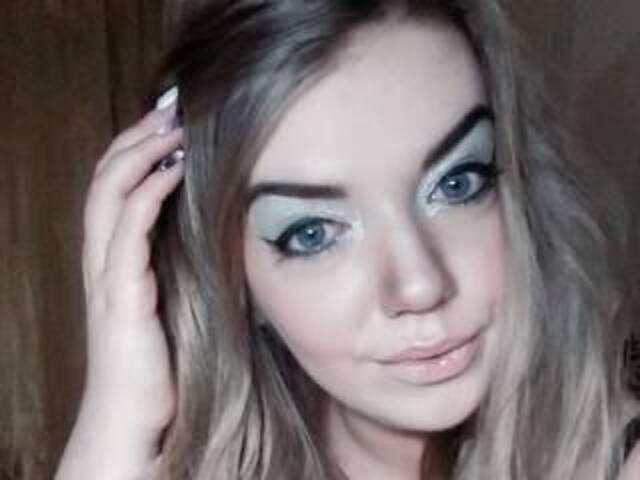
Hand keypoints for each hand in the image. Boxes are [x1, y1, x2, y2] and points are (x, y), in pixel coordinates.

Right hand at [56, 98, 183, 479]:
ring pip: (108, 196)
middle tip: (171, 108)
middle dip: (136, 137)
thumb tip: (224, 225)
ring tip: (170, 127)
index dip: (137, 146)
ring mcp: (109, 275)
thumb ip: (185, 260)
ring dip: (138, 155)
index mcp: (119, 256)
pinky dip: (146, 196)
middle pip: (106, 178)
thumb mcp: (176, 296)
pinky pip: (126, 234)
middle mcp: (106, 257)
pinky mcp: (121, 297)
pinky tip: (170, 172)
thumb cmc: (164, 355)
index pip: (117, 184)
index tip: (172, 119)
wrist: (138, 413)